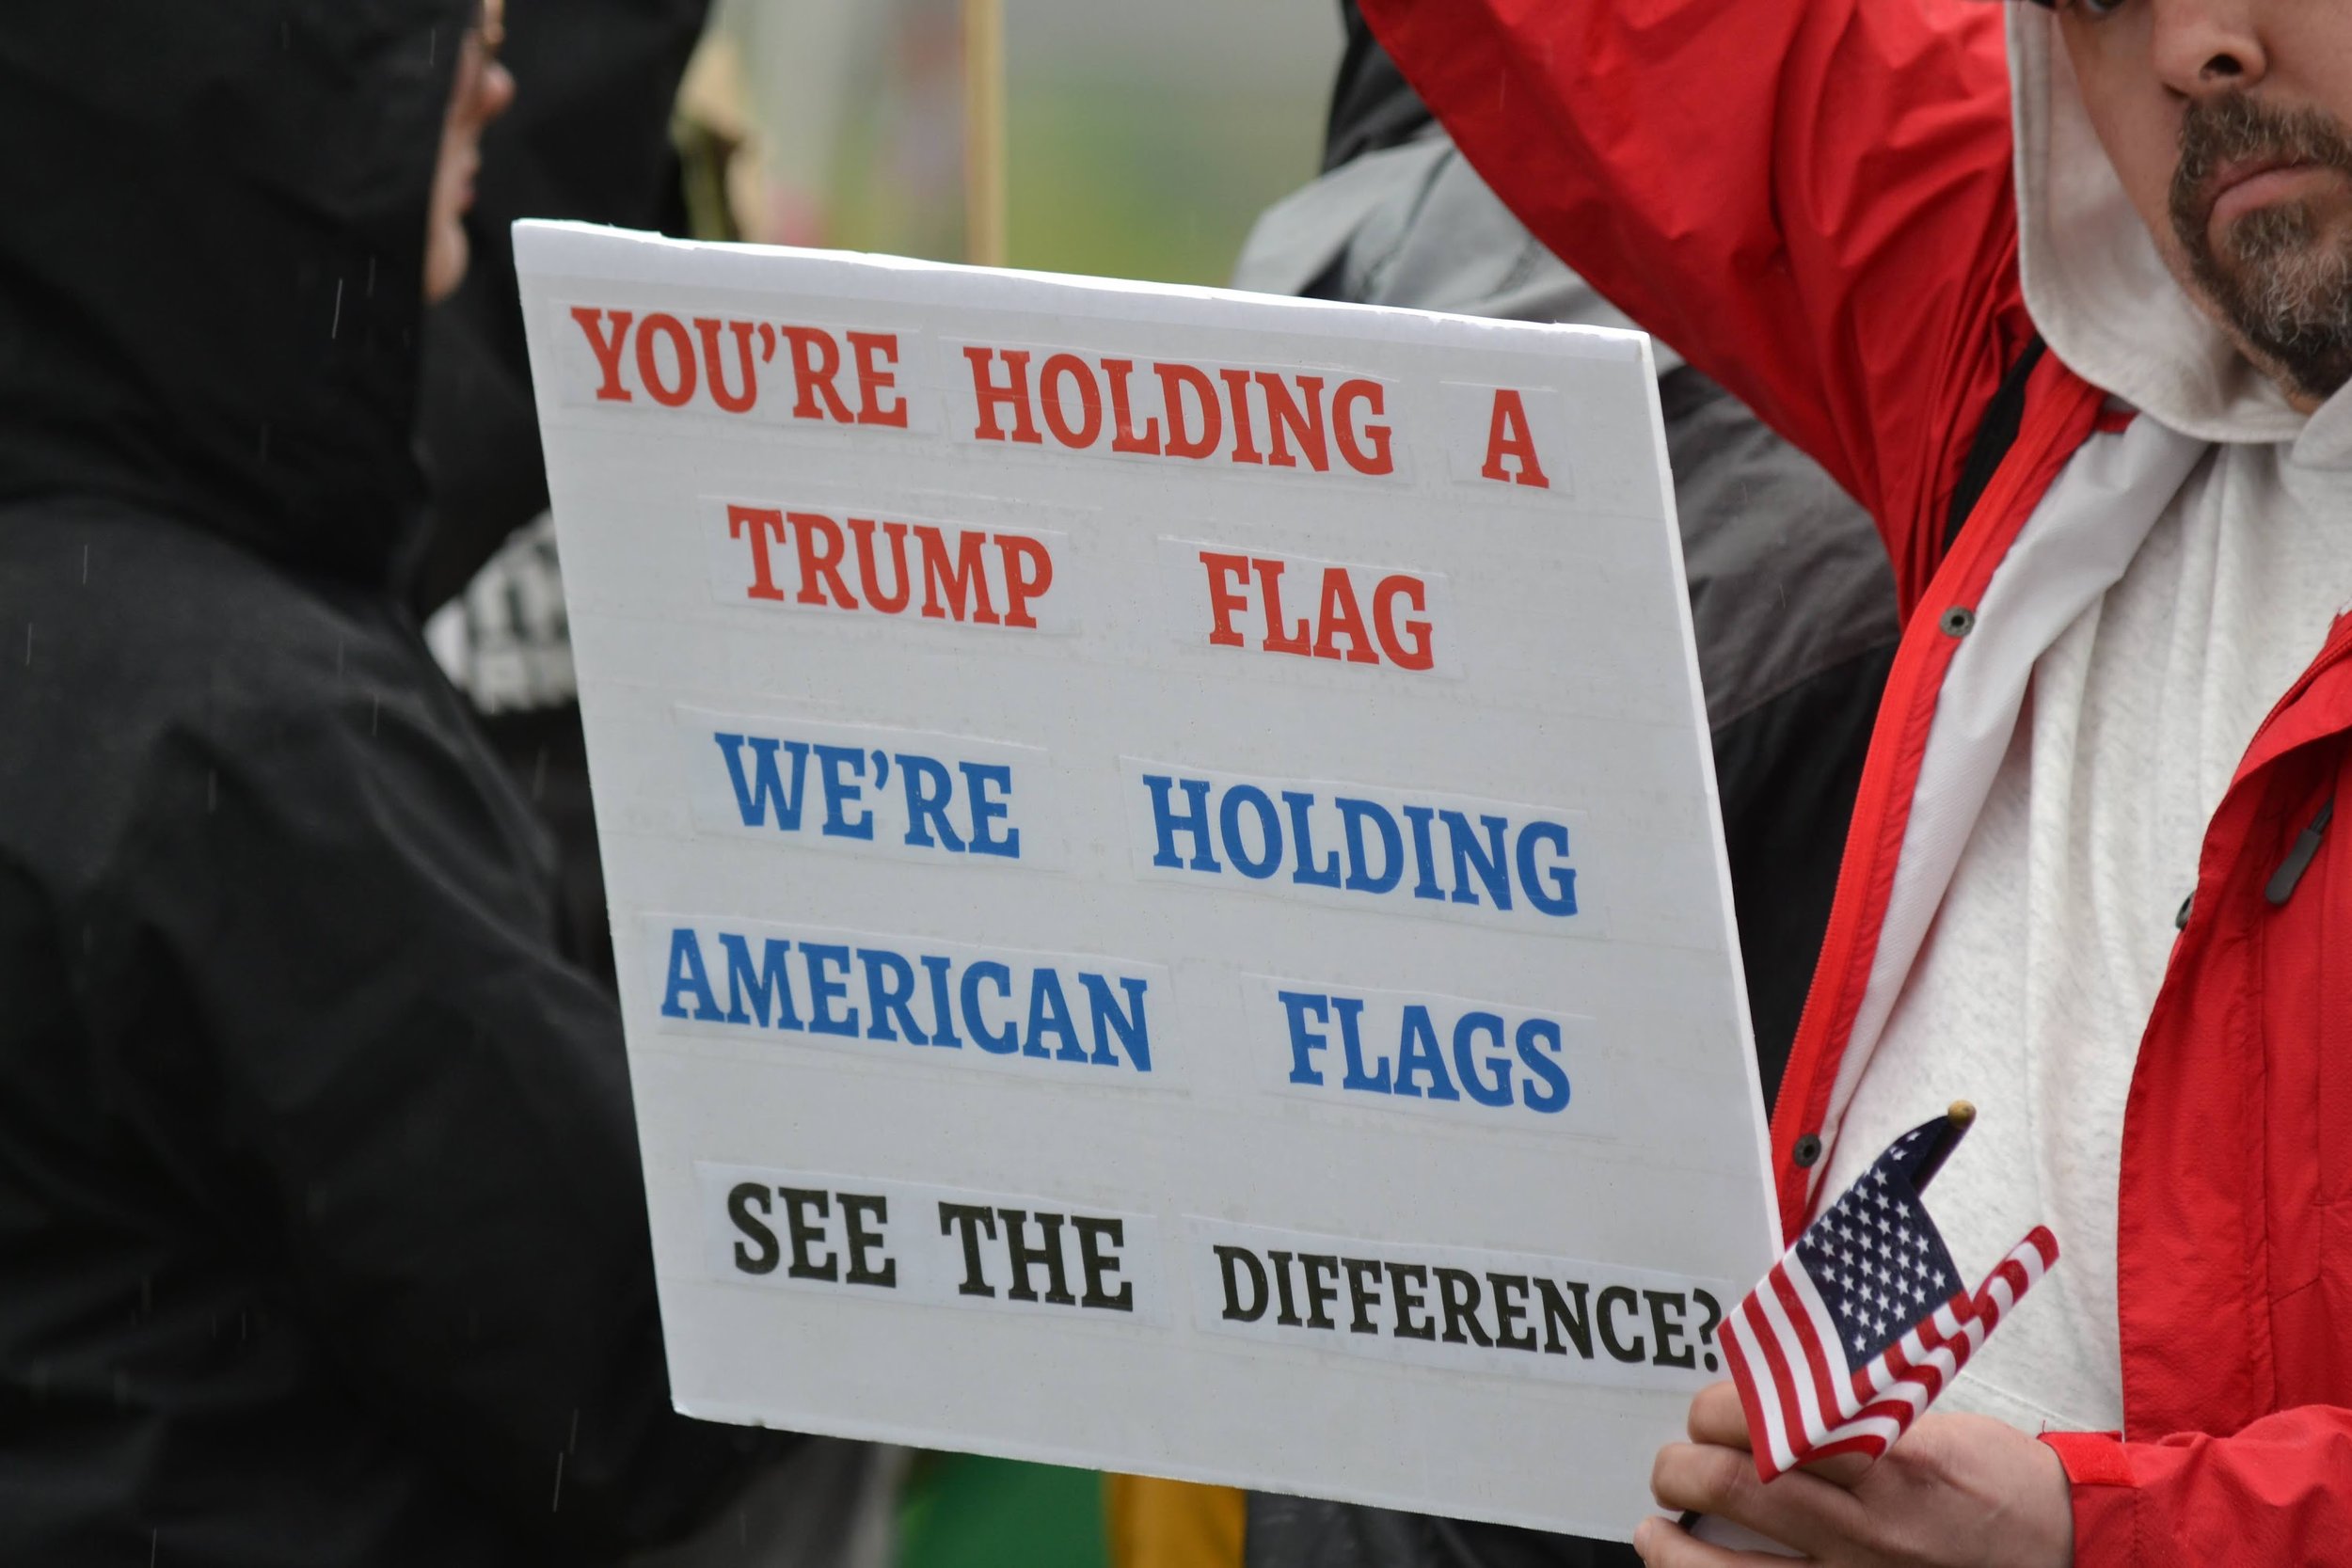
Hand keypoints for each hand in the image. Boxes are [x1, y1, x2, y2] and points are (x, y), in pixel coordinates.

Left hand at [1632, 1382, 2073, 1566]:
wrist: (2066, 1548)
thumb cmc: (1996, 1480)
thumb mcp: (1929, 1423)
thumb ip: (1849, 1414)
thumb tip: (1767, 1395)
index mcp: (1886, 1463)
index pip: (1770, 1424)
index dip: (1716, 1411)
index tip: (1704, 1411)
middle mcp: (1866, 1532)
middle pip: (1736, 1489)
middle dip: (1681, 1469)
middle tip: (1671, 1465)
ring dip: (1673, 1550)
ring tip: (1655, 1533)